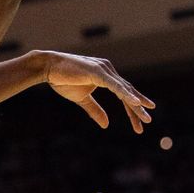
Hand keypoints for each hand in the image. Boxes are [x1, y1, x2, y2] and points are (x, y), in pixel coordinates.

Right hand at [39, 51, 154, 133]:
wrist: (46, 67)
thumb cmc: (62, 80)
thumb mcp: (81, 98)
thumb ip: (95, 110)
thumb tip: (106, 125)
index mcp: (105, 75)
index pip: (123, 93)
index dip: (131, 108)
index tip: (139, 124)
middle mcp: (107, 70)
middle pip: (127, 91)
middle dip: (137, 108)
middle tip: (147, 122)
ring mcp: (103, 69)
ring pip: (124, 89)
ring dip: (135, 104)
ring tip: (146, 117)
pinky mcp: (97, 71)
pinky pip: (115, 85)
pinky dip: (126, 94)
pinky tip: (135, 103)